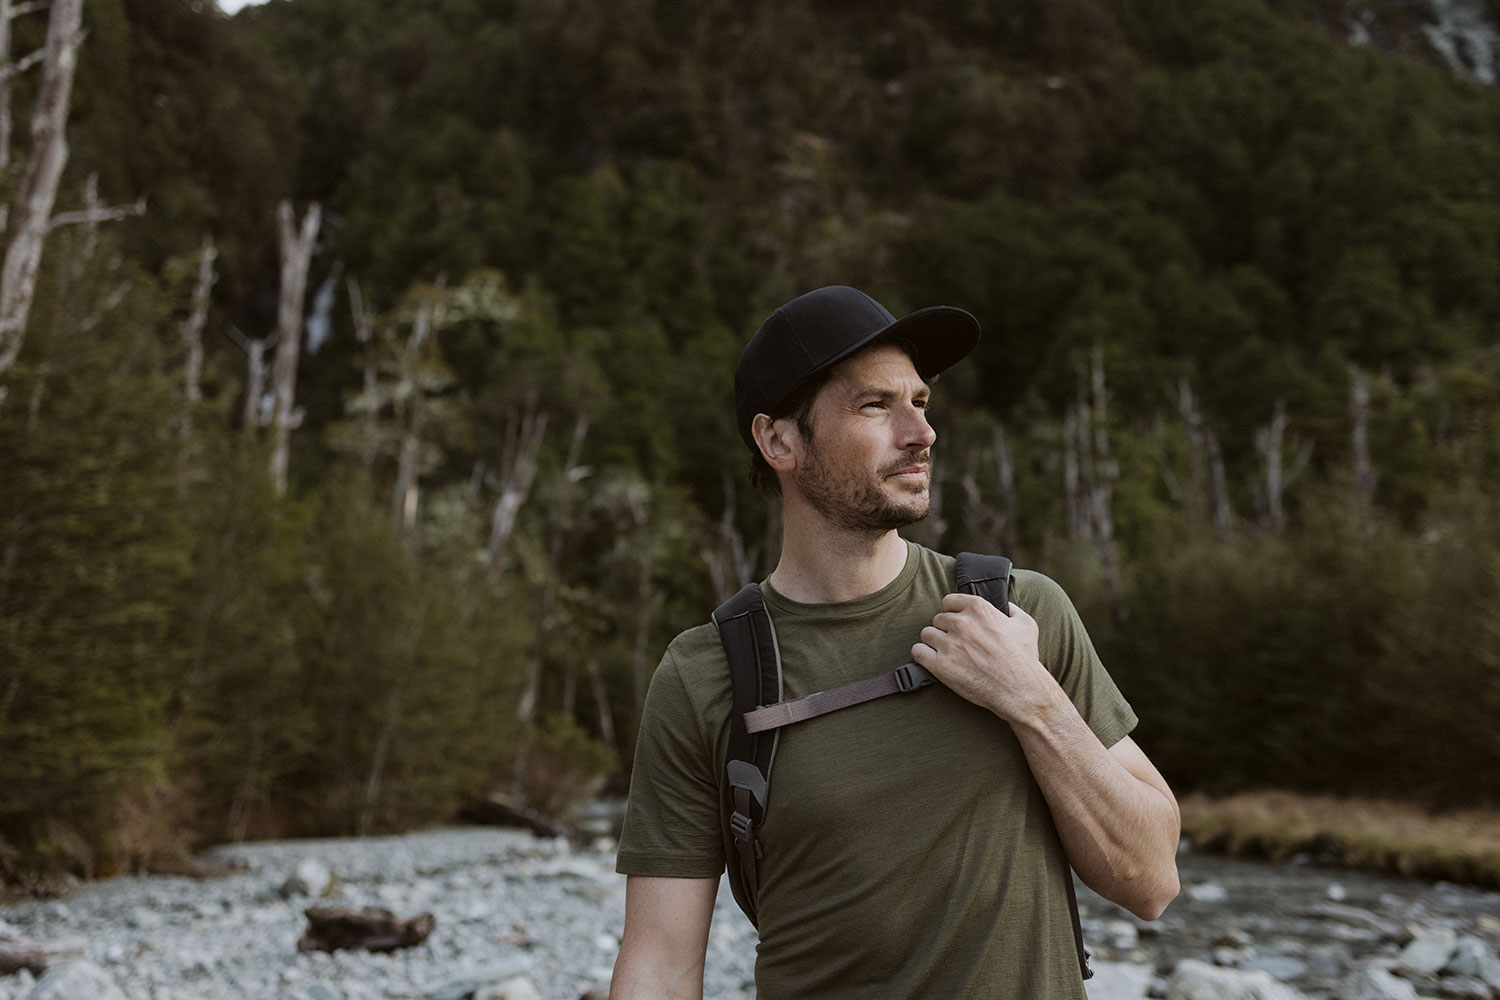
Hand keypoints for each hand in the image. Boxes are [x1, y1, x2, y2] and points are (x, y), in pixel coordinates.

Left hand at [911, 593, 1064, 724]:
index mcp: (979, 609)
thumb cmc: (1024, 659)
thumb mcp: (1026, 625)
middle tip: (956, 643)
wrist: (1020, 690)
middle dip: (945, 630)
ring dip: (934, 642)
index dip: (952, 612)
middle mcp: (962, 623)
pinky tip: (933, 660)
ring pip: (926, 634)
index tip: (956, 622)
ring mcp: (950, 644)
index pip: (949, 601)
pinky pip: (918, 652)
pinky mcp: (941, 665)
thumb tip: (1005, 605)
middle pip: (937, 619)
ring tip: (946, 653)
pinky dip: (923, 656)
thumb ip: (1012, 609)